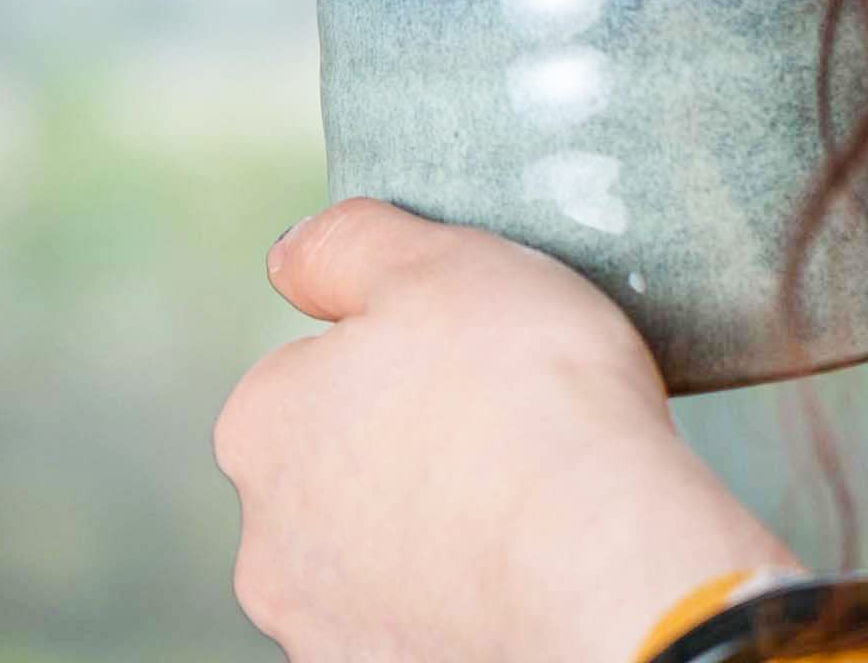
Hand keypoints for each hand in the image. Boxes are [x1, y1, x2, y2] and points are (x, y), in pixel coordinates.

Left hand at [215, 200, 795, 662]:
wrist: (606, 562)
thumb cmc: (525, 396)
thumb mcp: (434, 259)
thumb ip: (344, 243)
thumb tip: (293, 255)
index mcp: (261, 425)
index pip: (314, 364)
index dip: (397, 347)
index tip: (462, 351)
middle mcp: (268, 543)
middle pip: (340, 461)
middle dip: (406, 440)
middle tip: (498, 418)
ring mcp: (327, 630)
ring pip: (381, 548)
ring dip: (436, 522)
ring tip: (524, 495)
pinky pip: (426, 618)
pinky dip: (469, 591)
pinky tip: (526, 562)